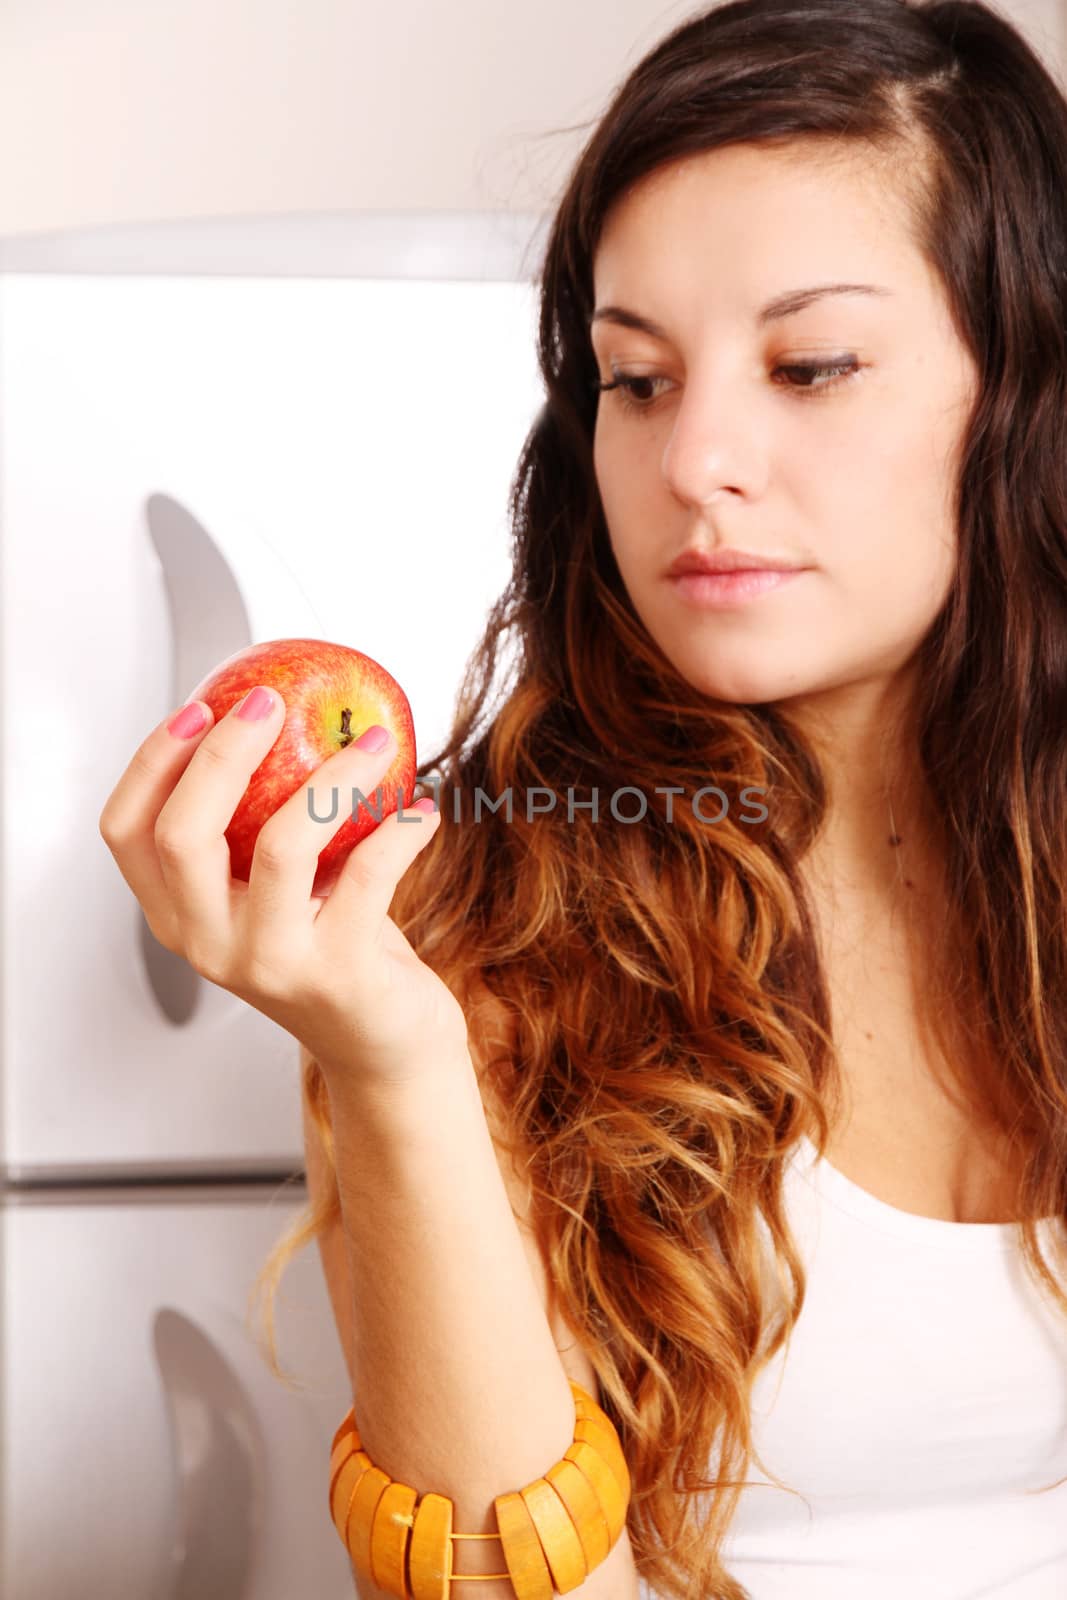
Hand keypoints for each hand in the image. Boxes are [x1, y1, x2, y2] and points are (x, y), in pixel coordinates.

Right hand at [98, 687, 471, 1092]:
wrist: (384, 1046)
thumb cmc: (331, 949)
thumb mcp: (274, 890)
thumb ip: (257, 824)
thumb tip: (280, 711)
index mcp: (179, 915)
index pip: (127, 831)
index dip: (152, 762)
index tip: (200, 706)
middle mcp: (209, 943)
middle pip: (183, 834)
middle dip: (223, 753)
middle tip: (271, 701)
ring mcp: (269, 963)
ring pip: (279, 847)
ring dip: (334, 778)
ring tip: (376, 743)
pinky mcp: (337, 973)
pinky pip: (368, 875)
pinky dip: (400, 830)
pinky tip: (421, 809)